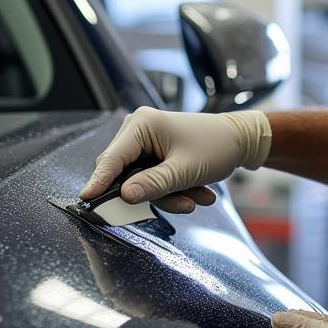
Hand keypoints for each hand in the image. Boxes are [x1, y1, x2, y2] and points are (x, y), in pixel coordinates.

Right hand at [79, 107, 270, 213]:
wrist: (241, 141)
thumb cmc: (216, 147)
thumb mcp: (185, 171)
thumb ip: (153, 185)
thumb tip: (123, 196)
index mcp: (141, 125)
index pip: (111, 158)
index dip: (99, 181)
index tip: (86, 199)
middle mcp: (138, 130)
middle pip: (123, 173)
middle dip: (152, 193)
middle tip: (182, 203)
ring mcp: (145, 143)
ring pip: (140, 182)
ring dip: (168, 195)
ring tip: (198, 197)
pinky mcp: (154, 154)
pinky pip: (151, 180)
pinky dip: (172, 190)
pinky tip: (198, 191)